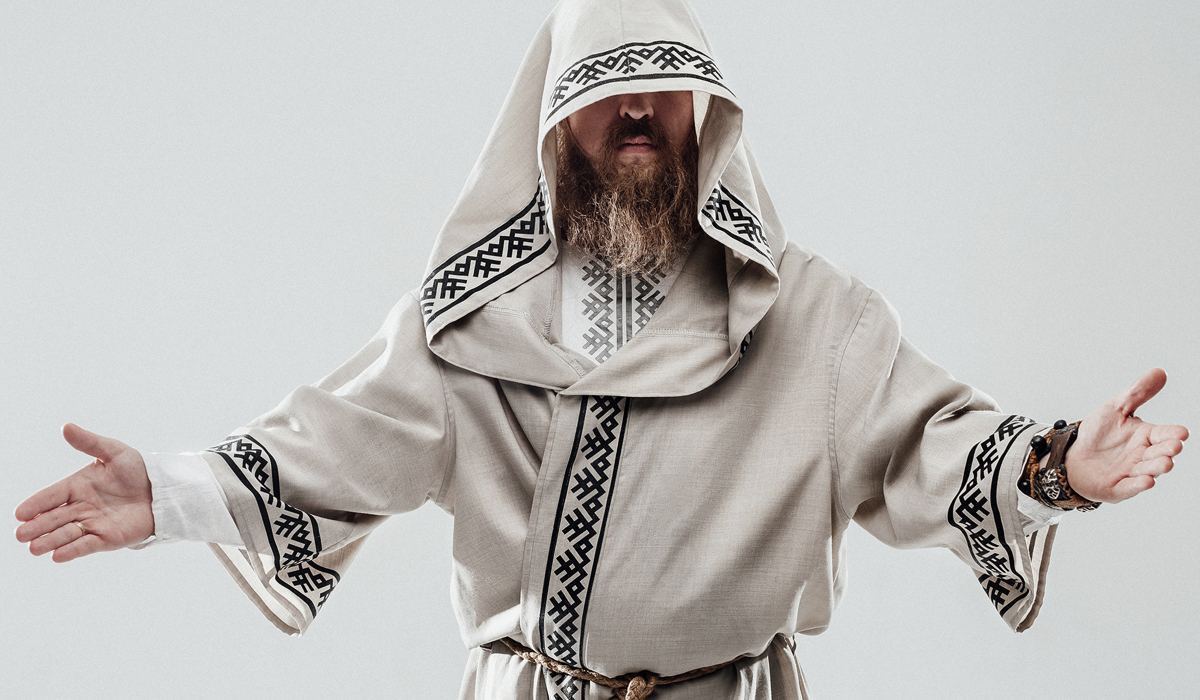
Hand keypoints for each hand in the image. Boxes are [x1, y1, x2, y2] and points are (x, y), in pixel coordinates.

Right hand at [13, 423, 154, 561]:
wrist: (164, 489)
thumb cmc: (138, 470)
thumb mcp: (114, 452)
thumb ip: (90, 443)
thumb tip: (66, 427)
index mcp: (78, 486)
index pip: (52, 496)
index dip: (36, 504)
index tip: (20, 514)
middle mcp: (81, 507)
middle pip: (54, 518)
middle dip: (37, 527)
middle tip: (20, 535)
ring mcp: (93, 524)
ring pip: (66, 534)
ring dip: (50, 541)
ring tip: (33, 547)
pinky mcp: (107, 538)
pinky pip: (87, 545)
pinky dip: (72, 550)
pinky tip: (57, 556)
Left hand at [1063, 368, 1189, 503]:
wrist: (1071, 454)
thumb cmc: (1097, 433)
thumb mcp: (1115, 408)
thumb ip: (1137, 393)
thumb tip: (1159, 372)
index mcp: (1146, 436)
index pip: (1164, 434)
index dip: (1173, 434)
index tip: (1181, 433)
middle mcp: (1142, 456)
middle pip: (1160, 454)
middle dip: (1167, 451)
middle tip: (1174, 447)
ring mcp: (1131, 473)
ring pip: (1148, 471)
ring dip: (1156, 468)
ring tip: (1164, 463)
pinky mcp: (1117, 488)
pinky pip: (1129, 487)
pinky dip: (1138, 485)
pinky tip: (1147, 481)